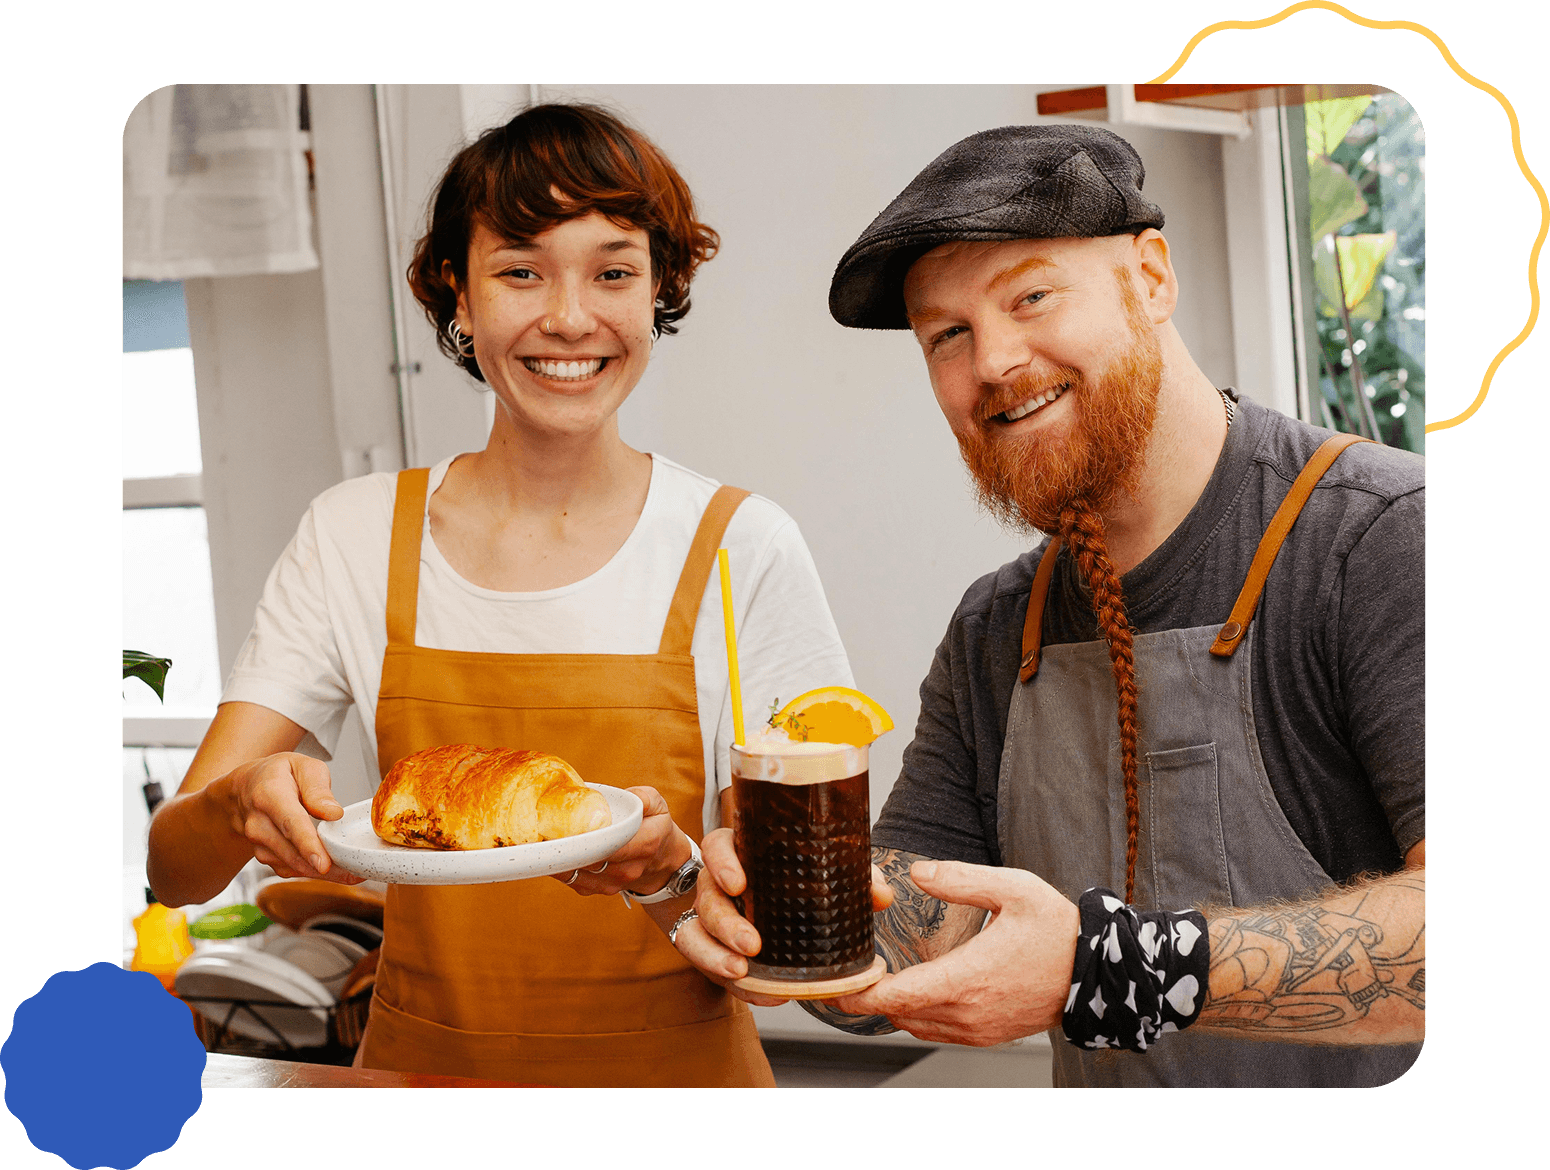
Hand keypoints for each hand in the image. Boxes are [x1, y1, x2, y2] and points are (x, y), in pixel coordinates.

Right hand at [217, 753, 362, 884]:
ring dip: (321, 873)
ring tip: (351, 872)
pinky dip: (312, 872)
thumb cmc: (278, 774)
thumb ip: (319, 789)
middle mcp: (258, 823)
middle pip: (292, 852)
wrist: (245, 787)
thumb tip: (334, 813)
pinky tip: (334, 870)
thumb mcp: (303, 766)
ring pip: (292, 865)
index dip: (308, 845)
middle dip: (324, 867)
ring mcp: (258, 843)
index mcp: (269, 795)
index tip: (323, 864)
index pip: (290, 823)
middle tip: (356, 872)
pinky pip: (290, 870)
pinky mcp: (265, 856)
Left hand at [553, 786, 686, 896]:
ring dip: (557, 859)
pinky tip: (549, 852)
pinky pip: (573, 881)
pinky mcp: (600, 889)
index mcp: (645, 843)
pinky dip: (559, 868)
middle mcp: (629, 868)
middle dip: (565, 847)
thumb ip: (642, 797)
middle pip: (589, 860)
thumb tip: (618, 796)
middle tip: (543, 831)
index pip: (612, 843)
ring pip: (577, 873)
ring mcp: (614, 882)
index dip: (586, 837)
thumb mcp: (657, 805)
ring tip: (541, 840)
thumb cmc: (655, 826)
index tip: (563, 826)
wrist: (662, 860)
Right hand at [676, 828, 894, 1006]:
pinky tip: (765, 994)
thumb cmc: (794, 882)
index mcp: (739, 854)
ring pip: (696, 935)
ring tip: (741, 972)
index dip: (722, 863)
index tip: (739, 883)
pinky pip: (712, 970)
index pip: (717, 847)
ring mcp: (708, 920)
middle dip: (726, 924)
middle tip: (752, 944)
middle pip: (708, 898)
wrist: (767, 906)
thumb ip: (852, 876)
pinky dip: (740, 986)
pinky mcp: (712, 953)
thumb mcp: (821, 871)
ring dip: (716, 957)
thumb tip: (881, 895)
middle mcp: (717, 886)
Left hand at [826, 859, 1077, 1046]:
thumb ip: (960, 879)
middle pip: (897, 1013)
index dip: (858, 994)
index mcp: (968, 978)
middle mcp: (968, 1012)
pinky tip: (916, 991)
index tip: (832, 986)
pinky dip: (917, 1015)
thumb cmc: (1059, 931)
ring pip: (914, 1024)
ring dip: (894, 1005)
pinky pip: (937, 1031)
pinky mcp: (986, 1034)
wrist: (1099, 973)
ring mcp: (977, 1028)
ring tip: (878, 977)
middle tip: (847, 971)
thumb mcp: (1013, 889)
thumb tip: (918, 872)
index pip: (897, 996)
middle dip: (868, 996)